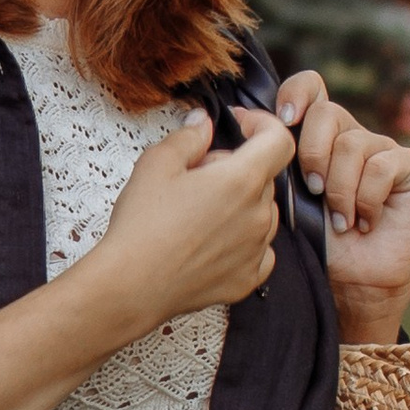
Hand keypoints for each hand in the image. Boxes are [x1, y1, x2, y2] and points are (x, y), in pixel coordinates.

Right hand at [84, 107, 293, 332]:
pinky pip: (260, 249)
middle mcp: (258, 216)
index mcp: (242, 180)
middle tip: (195, 177)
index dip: (262, 124)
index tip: (240, 126)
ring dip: (241, 204)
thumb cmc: (141, 226)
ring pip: (262, 212)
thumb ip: (189, 136)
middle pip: (263, 176)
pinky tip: (213, 241)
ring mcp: (256, 250)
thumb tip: (204, 124)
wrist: (131, 285)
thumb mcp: (157, 163)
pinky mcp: (247, 278)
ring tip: (199, 212)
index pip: (279, 140)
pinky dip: (243, 240)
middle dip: (235, 167)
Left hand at [275, 71, 409, 343]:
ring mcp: (380, 148)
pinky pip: (382, 166)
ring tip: (338, 221)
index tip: (283, 121)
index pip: (310, 86)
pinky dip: (366, 199)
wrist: (349, 282)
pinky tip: (363, 222)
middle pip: (327, 112)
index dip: (297, 94)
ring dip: (339, 190)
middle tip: (312, 192)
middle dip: (312, 154)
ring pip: (353, 144)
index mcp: (316, 135)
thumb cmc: (313, 242)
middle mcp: (349, 134)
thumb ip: (266, 156)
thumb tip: (238, 114)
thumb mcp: (281, 196)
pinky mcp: (408, 167)